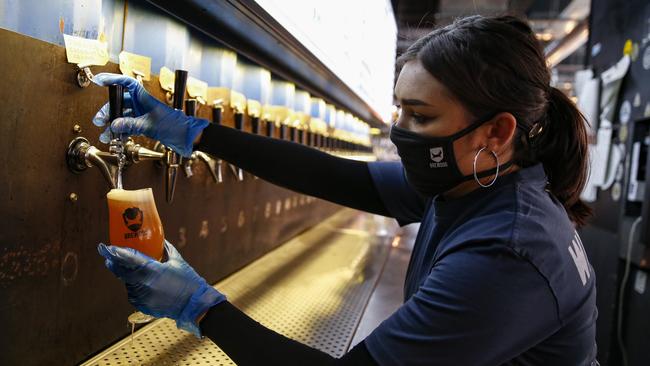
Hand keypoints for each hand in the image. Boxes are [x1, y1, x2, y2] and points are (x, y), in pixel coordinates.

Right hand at [92, 73, 208, 157]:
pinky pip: (127, 125)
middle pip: (119, 102)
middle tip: (99, 121)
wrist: (186, 137)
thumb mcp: (150, 125)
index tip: (99, 81)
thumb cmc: (174, 126)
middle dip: (108, 112)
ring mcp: (141, 114)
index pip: (126, 83)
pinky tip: (115, 138)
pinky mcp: (143, 124)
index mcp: (144, 97)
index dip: (113, 80)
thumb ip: (131, 125)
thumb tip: (113, 125)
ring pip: (122, 116)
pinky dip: (121, 131)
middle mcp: (141, 103)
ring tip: (105, 135)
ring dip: (112, 125)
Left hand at [98, 240, 225, 336]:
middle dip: (114, 264)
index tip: (105, 248)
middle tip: (109, 258)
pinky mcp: (143, 306)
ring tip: (137, 274)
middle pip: (122, 272)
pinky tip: (145, 286)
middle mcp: (143, 283)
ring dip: (128, 277)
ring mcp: (142, 296)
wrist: (194, 304)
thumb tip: (161, 240)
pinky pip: (133, 294)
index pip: (127, 259)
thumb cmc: (188, 281)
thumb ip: (166, 249)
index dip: (114, 253)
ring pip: (127, 284)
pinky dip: (135, 288)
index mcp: (152, 270)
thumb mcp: (177, 261)